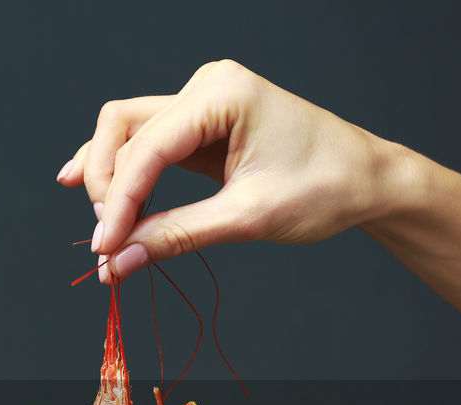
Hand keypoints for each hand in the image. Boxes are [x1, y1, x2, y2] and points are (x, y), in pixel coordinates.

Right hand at [56, 59, 408, 281]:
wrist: (368, 180)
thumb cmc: (325, 187)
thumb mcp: (247, 218)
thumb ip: (177, 236)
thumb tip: (121, 261)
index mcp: (223, 93)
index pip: (146, 146)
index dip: (118, 201)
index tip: (105, 249)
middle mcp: (206, 88)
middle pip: (123, 129)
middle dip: (108, 187)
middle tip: (108, 242)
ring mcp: (202, 103)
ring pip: (128, 133)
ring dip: (109, 179)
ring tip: (102, 228)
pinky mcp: (202, 126)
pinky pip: (148, 144)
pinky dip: (125, 172)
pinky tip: (92, 191)